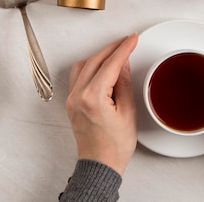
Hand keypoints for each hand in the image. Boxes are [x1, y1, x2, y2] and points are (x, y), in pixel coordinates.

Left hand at [65, 33, 138, 174]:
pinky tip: (100, 65)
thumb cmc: (115, 146)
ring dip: (99, 55)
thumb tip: (122, 63)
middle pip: (95, 60)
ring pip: (83, 65)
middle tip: (127, 41)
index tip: (132, 39)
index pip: (110, 64)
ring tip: (115, 52)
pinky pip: (77, 76)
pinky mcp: (71, 102)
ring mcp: (72, 99)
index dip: (123, 48)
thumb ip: (123, 84)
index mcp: (93, 97)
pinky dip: (90, 66)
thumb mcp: (127, 112)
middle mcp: (78, 95)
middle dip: (112, 48)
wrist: (100, 165)